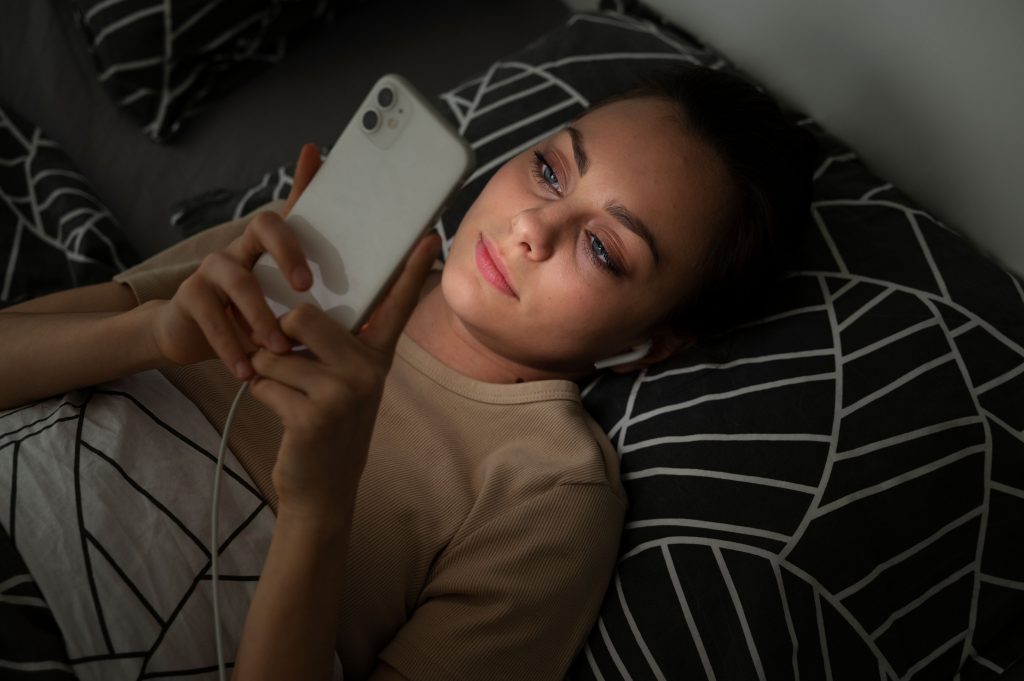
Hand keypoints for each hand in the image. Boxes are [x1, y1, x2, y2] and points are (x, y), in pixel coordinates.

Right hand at [149, 144, 322, 377]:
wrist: (190, 340)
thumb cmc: (251, 323)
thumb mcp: (286, 311)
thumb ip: (320, 306)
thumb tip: (371, 313)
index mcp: (271, 248)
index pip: (291, 210)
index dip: (301, 178)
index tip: (314, 156)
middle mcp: (243, 248)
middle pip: (264, 225)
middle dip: (288, 251)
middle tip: (306, 287)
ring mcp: (213, 268)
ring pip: (239, 280)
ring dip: (262, 317)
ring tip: (279, 348)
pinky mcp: (191, 296)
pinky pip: (212, 316)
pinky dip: (231, 347)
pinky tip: (246, 371)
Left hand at [247, 231, 440, 518]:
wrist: (322, 490)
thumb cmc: (324, 426)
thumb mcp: (342, 384)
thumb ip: (331, 346)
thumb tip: (295, 310)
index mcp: (377, 357)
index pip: (395, 306)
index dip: (411, 269)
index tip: (429, 234)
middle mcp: (369, 370)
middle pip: (302, 317)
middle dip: (279, 339)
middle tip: (289, 365)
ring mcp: (344, 394)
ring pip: (273, 353)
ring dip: (266, 375)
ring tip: (290, 399)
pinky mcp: (315, 416)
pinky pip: (263, 382)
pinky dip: (260, 397)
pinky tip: (285, 418)